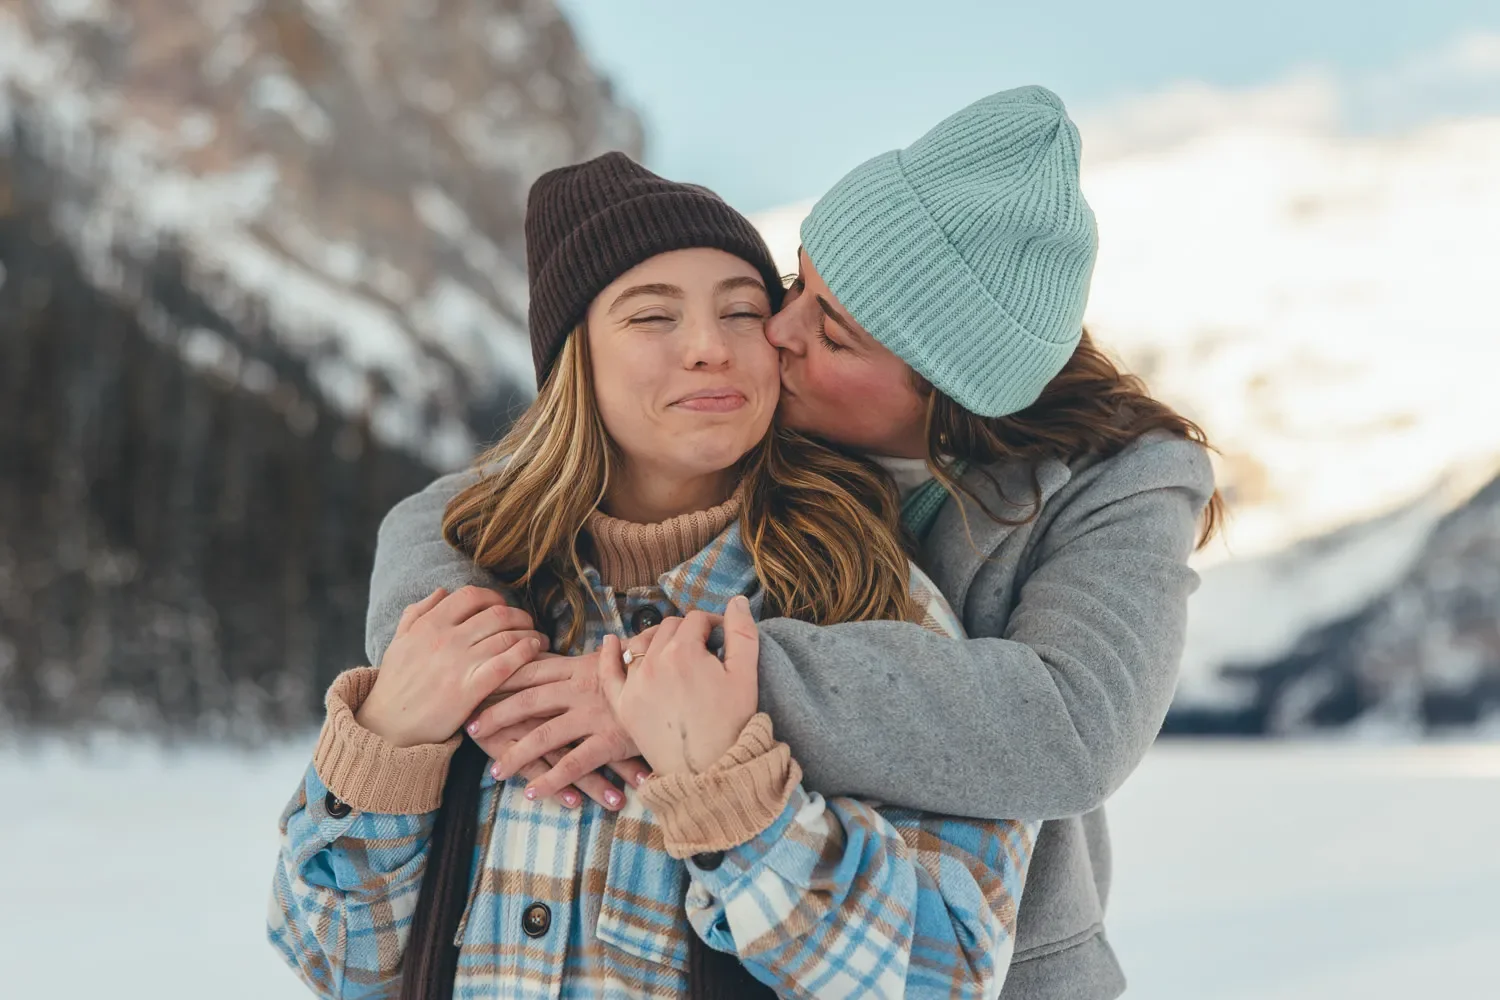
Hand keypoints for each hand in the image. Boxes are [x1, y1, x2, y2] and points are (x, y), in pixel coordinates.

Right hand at [356, 586, 548, 747]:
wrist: (387, 727)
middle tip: (527, 624)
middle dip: (518, 616)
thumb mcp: (398, 642)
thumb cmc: (395, 685)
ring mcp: (458, 663)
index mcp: (428, 625)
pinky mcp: (469, 689)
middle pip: (496, 613)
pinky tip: (534, 650)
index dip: (493, 597)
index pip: (470, 596)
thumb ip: (417, 614)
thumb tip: (441, 591)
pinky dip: (525, 652)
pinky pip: (506, 663)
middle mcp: (445, 639)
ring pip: (506, 635)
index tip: (502, 607)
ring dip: (529, 633)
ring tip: (538, 640)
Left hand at [466, 651, 649, 801]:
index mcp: (583, 666)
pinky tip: (532, 793)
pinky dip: (552, 779)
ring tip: (495, 771)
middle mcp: (582, 688)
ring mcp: (594, 714)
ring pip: (545, 735)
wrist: (685, 681)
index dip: (505, 675)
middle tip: (469, 726)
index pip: (535, 668)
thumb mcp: (634, 653)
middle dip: (497, 713)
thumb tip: (612, 641)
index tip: (477, 680)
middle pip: (529, 699)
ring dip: (516, 753)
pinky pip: (574, 762)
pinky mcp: (609, 739)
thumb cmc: (660, 668)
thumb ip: (615, 654)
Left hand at [598, 597, 758, 776]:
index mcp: (684, 651)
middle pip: (669, 629)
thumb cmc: (732, 725)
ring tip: (672, 648)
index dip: (713, 625)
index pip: (697, 621)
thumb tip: (737, 601)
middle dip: (687, 632)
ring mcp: (634, 684)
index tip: (722, 638)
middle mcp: (653, 662)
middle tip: (703, 648)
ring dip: (657, 640)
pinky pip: (609, 673)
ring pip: (642, 645)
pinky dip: (608, 655)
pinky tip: (612, 642)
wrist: (709, 772)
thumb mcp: (746, 675)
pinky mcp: (624, 706)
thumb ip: (742, 633)